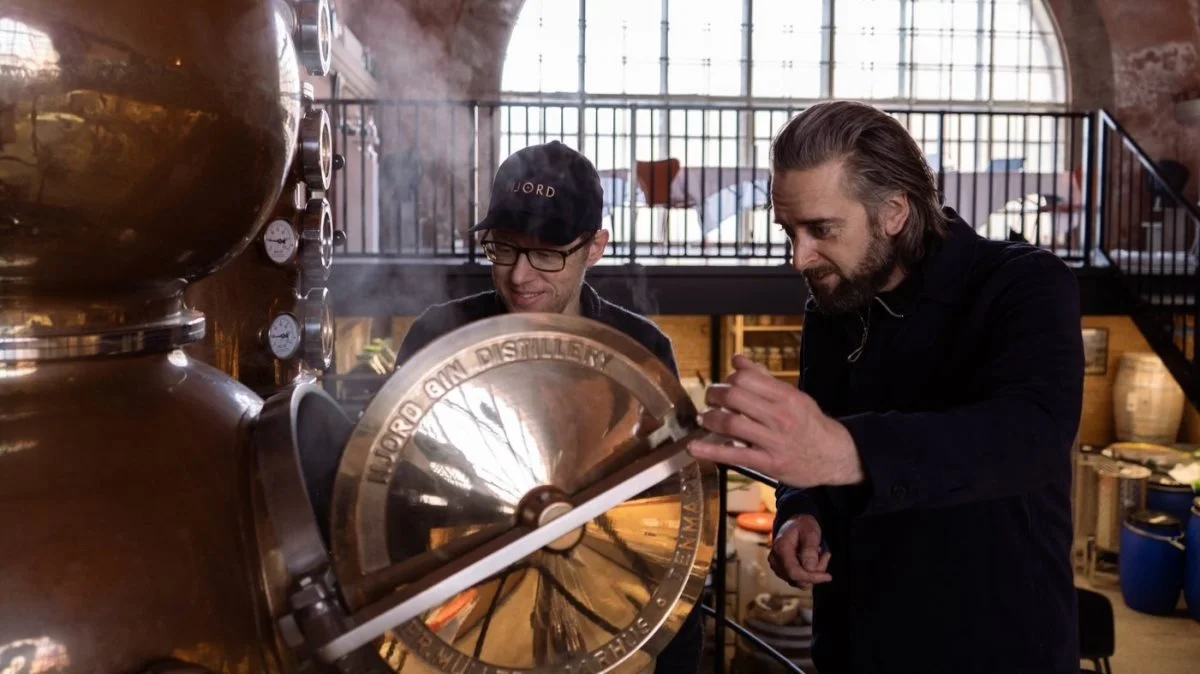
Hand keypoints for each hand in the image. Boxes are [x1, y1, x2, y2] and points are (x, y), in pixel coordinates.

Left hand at [687, 354, 863, 487]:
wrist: (836, 456)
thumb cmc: (811, 424)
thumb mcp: (793, 396)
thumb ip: (764, 379)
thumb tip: (737, 359)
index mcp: (786, 396)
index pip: (745, 378)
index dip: (729, 380)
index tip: (726, 386)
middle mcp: (780, 416)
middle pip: (735, 397)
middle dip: (714, 396)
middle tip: (709, 400)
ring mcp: (774, 441)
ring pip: (731, 423)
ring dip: (710, 419)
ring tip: (704, 418)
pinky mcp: (769, 464)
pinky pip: (734, 455)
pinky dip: (710, 450)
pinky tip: (693, 447)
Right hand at [769, 514, 831, 588]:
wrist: (794, 523)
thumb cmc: (803, 526)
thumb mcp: (811, 532)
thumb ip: (810, 550)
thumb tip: (810, 569)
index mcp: (781, 548)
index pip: (794, 572)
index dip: (812, 577)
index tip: (828, 576)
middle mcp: (775, 560)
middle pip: (798, 579)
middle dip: (816, 573)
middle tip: (825, 555)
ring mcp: (778, 567)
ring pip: (799, 582)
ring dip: (814, 573)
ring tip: (820, 556)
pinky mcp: (783, 571)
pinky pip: (799, 581)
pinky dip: (809, 574)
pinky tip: (814, 561)